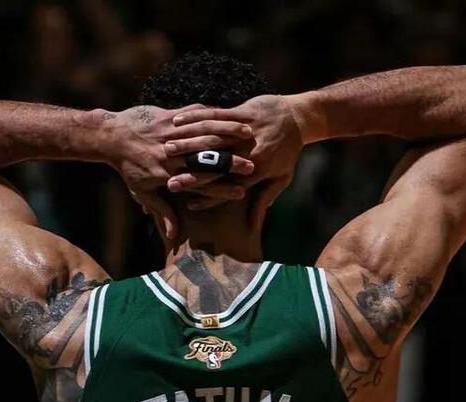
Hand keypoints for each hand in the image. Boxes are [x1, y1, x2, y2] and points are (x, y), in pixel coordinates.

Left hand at [96, 104, 254, 237]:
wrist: (111, 136)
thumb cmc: (127, 168)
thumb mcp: (142, 192)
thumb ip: (161, 211)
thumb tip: (174, 235)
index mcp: (168, 175)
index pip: (200, 184)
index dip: (222, 188)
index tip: (241, 192)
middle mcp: (172, 155)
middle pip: (206, 158)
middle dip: (231, 161)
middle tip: (252, 165)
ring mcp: (170, 133)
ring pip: (203, 132)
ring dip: (227, 133)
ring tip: (247, 134)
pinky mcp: (168, 116)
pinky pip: (193, 114)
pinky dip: (212, 115)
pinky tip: (226, 114)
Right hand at [164, 95, 302, 224]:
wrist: (299, 118)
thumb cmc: (289, 152)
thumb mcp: (281, 179)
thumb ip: (264, 201)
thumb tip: (253, 226)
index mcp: (257, 171)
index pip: (228, 188)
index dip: (208, 197)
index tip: (189, 205)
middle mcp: (249, 152)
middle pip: (215, 166)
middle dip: (191, 174)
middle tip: (170, 183)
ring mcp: (244, 131)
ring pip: (210, 139)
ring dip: (187, 144)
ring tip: (166, 151)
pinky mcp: (242, 112)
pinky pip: (215, 115)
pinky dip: (194, 118)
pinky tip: (177, 122)